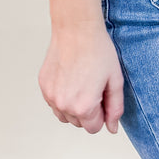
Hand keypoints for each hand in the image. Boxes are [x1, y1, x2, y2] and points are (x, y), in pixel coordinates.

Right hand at [39, 20, 123, 134]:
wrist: (77, 29)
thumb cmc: (98, 51)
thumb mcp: (115, 81)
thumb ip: (115, 108)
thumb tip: (112, 128)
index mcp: (84, 107)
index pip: (94, 128)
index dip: (102, 114)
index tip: (102, 96)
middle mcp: (64, 105)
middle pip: (78, 123)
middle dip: (88, 111)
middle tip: (93, 86)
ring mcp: (51, 96)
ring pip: (64, 115)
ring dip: (73, 107)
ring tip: (81, 83)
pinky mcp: (43, 86)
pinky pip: (54, 102)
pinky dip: (62, 96)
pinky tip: (70, 78)